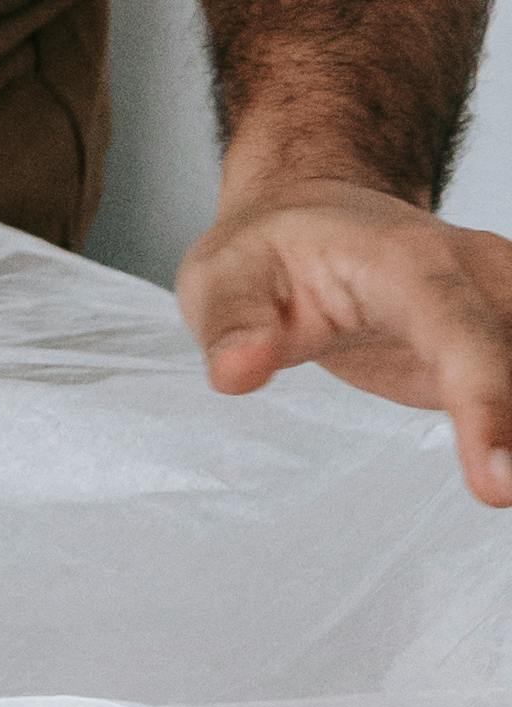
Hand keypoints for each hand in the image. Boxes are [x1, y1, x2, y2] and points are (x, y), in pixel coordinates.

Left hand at [178, 175, 511, 506]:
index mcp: (408, 263)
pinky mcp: (510, 338)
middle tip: (506, 495)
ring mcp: (506, 304)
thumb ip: (233, 325)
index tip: (500, 487)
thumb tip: (236, 373)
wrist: (315, 211)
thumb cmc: (272, 252)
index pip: (460, 333)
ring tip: (507, 484)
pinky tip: (509, 471)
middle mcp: (478, 276)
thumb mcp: (223, 277)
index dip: (488, 407)